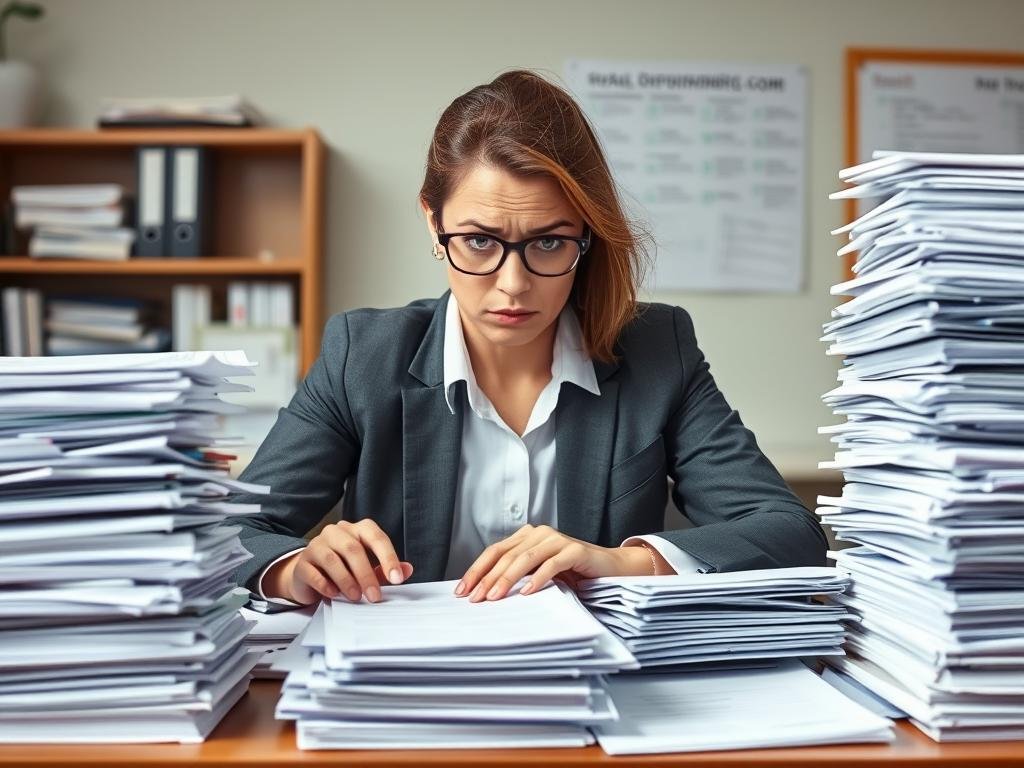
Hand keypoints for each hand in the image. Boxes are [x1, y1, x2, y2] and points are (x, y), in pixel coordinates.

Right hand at [265, 519, 412, 604]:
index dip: (388, 557)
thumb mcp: (367, 568)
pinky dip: (326, 585)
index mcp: (357, 529)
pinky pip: (314, 572)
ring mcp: (317, 545)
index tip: (397, 578)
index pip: (376, 537)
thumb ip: (385, 568)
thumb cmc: (342, 568)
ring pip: (332, 559)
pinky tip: (334, 594)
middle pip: (353, 549)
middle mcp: (336, 532)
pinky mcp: (303, 562)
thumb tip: (407, 570)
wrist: (308, 574)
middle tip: (375, 596)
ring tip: (355, 597)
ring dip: (347, 580)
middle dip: (367, 575)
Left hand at [454, 524, 653, 601]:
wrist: (609, 568)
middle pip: (506, 555)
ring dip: (507, 579)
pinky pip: (552, 564)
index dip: (476, 570)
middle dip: (487, 578)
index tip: (462, 591)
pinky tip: (527, 593)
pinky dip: (538, 579)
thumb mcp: (539, 573)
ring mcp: (557, 539)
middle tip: (475, 599)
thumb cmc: (572, 573)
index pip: (495, 551)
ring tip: (495, 597)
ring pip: (525, 559)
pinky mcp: (575, 549)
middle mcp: (540, 534)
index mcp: (527, 536)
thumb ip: (518, 575)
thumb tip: (486, 593)